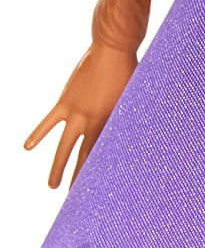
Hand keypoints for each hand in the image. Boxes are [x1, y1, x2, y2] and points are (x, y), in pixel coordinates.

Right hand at [24, 42, 137, 186]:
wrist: (113, 49)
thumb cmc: (131, 71)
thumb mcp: (134, 98)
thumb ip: (127, 115)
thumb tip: (132, 129)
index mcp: (113, 123)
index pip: (105, 153)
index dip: (101, 170)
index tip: (100, 186)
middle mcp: (94, 122)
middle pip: (84, 157)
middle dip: (79, 178)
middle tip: (75, 197)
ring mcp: (77, 113)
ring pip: (63, 146)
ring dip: (57, 167)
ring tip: (52, 185)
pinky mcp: (65, 101)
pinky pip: (49, 122)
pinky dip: (38, 134)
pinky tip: (27, 148)